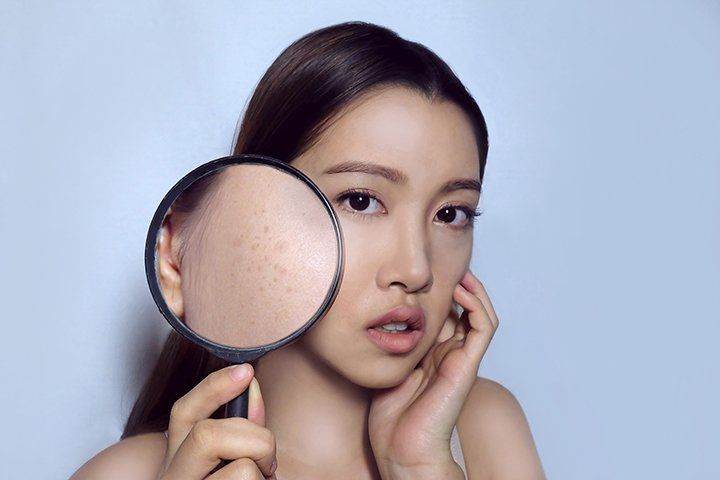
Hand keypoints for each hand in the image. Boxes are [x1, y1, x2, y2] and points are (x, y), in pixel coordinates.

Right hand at [158, 364, 277, 479]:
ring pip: (239, 466)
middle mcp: (174, 476)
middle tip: (268, 460)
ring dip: (263, 468)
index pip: (183, 413)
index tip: (245, 371)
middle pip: (206, 435)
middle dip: (252, 437)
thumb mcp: (238, 457)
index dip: (213, 387)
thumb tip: (249, 385)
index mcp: (179, 460)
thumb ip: (243, 429)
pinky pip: (246, 479)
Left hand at [368, 270, 498, 478]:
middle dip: (456, 284)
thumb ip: (389, 343)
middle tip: (444, 263)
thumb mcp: (385, 366)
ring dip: (473, 290)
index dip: (440, 291)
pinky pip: (483, 328)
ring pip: (479, 314)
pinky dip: (478, 305)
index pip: (444, 313)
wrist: (402, 449)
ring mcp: (461, 359)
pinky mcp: (467, 366)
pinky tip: (461, 291)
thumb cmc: (391, 416)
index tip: (426, 271)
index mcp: (433, 354)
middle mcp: (450, 354)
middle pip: (463, 309)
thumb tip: (378, 314)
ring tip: (459, 272)